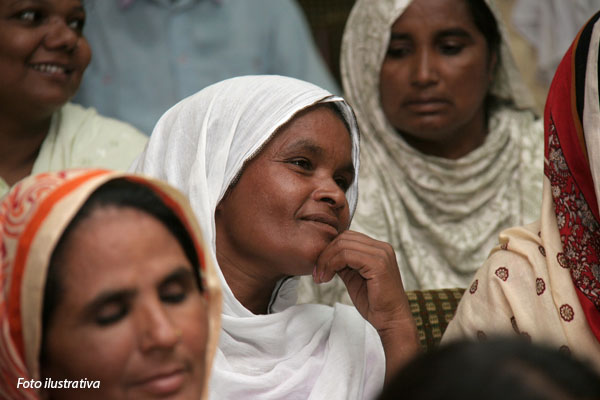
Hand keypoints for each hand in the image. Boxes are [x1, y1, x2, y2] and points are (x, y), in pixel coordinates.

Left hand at [313, 230, 419, 380]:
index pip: (347, 237)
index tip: (319, 268)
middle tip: (317, 273)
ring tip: (321, 277)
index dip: (329, 249)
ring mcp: (381, 254)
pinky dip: (332, 264)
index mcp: (378, 249)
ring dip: (326, 261)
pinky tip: (327, 278)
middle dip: (325, 254)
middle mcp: (382, 248)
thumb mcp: (354, 278)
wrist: (390, 320)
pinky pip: (346, 255)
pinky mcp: (378, 264)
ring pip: (342, 246)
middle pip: (343, 238)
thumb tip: (326, 256)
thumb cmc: (374, 303)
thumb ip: (344, 264)